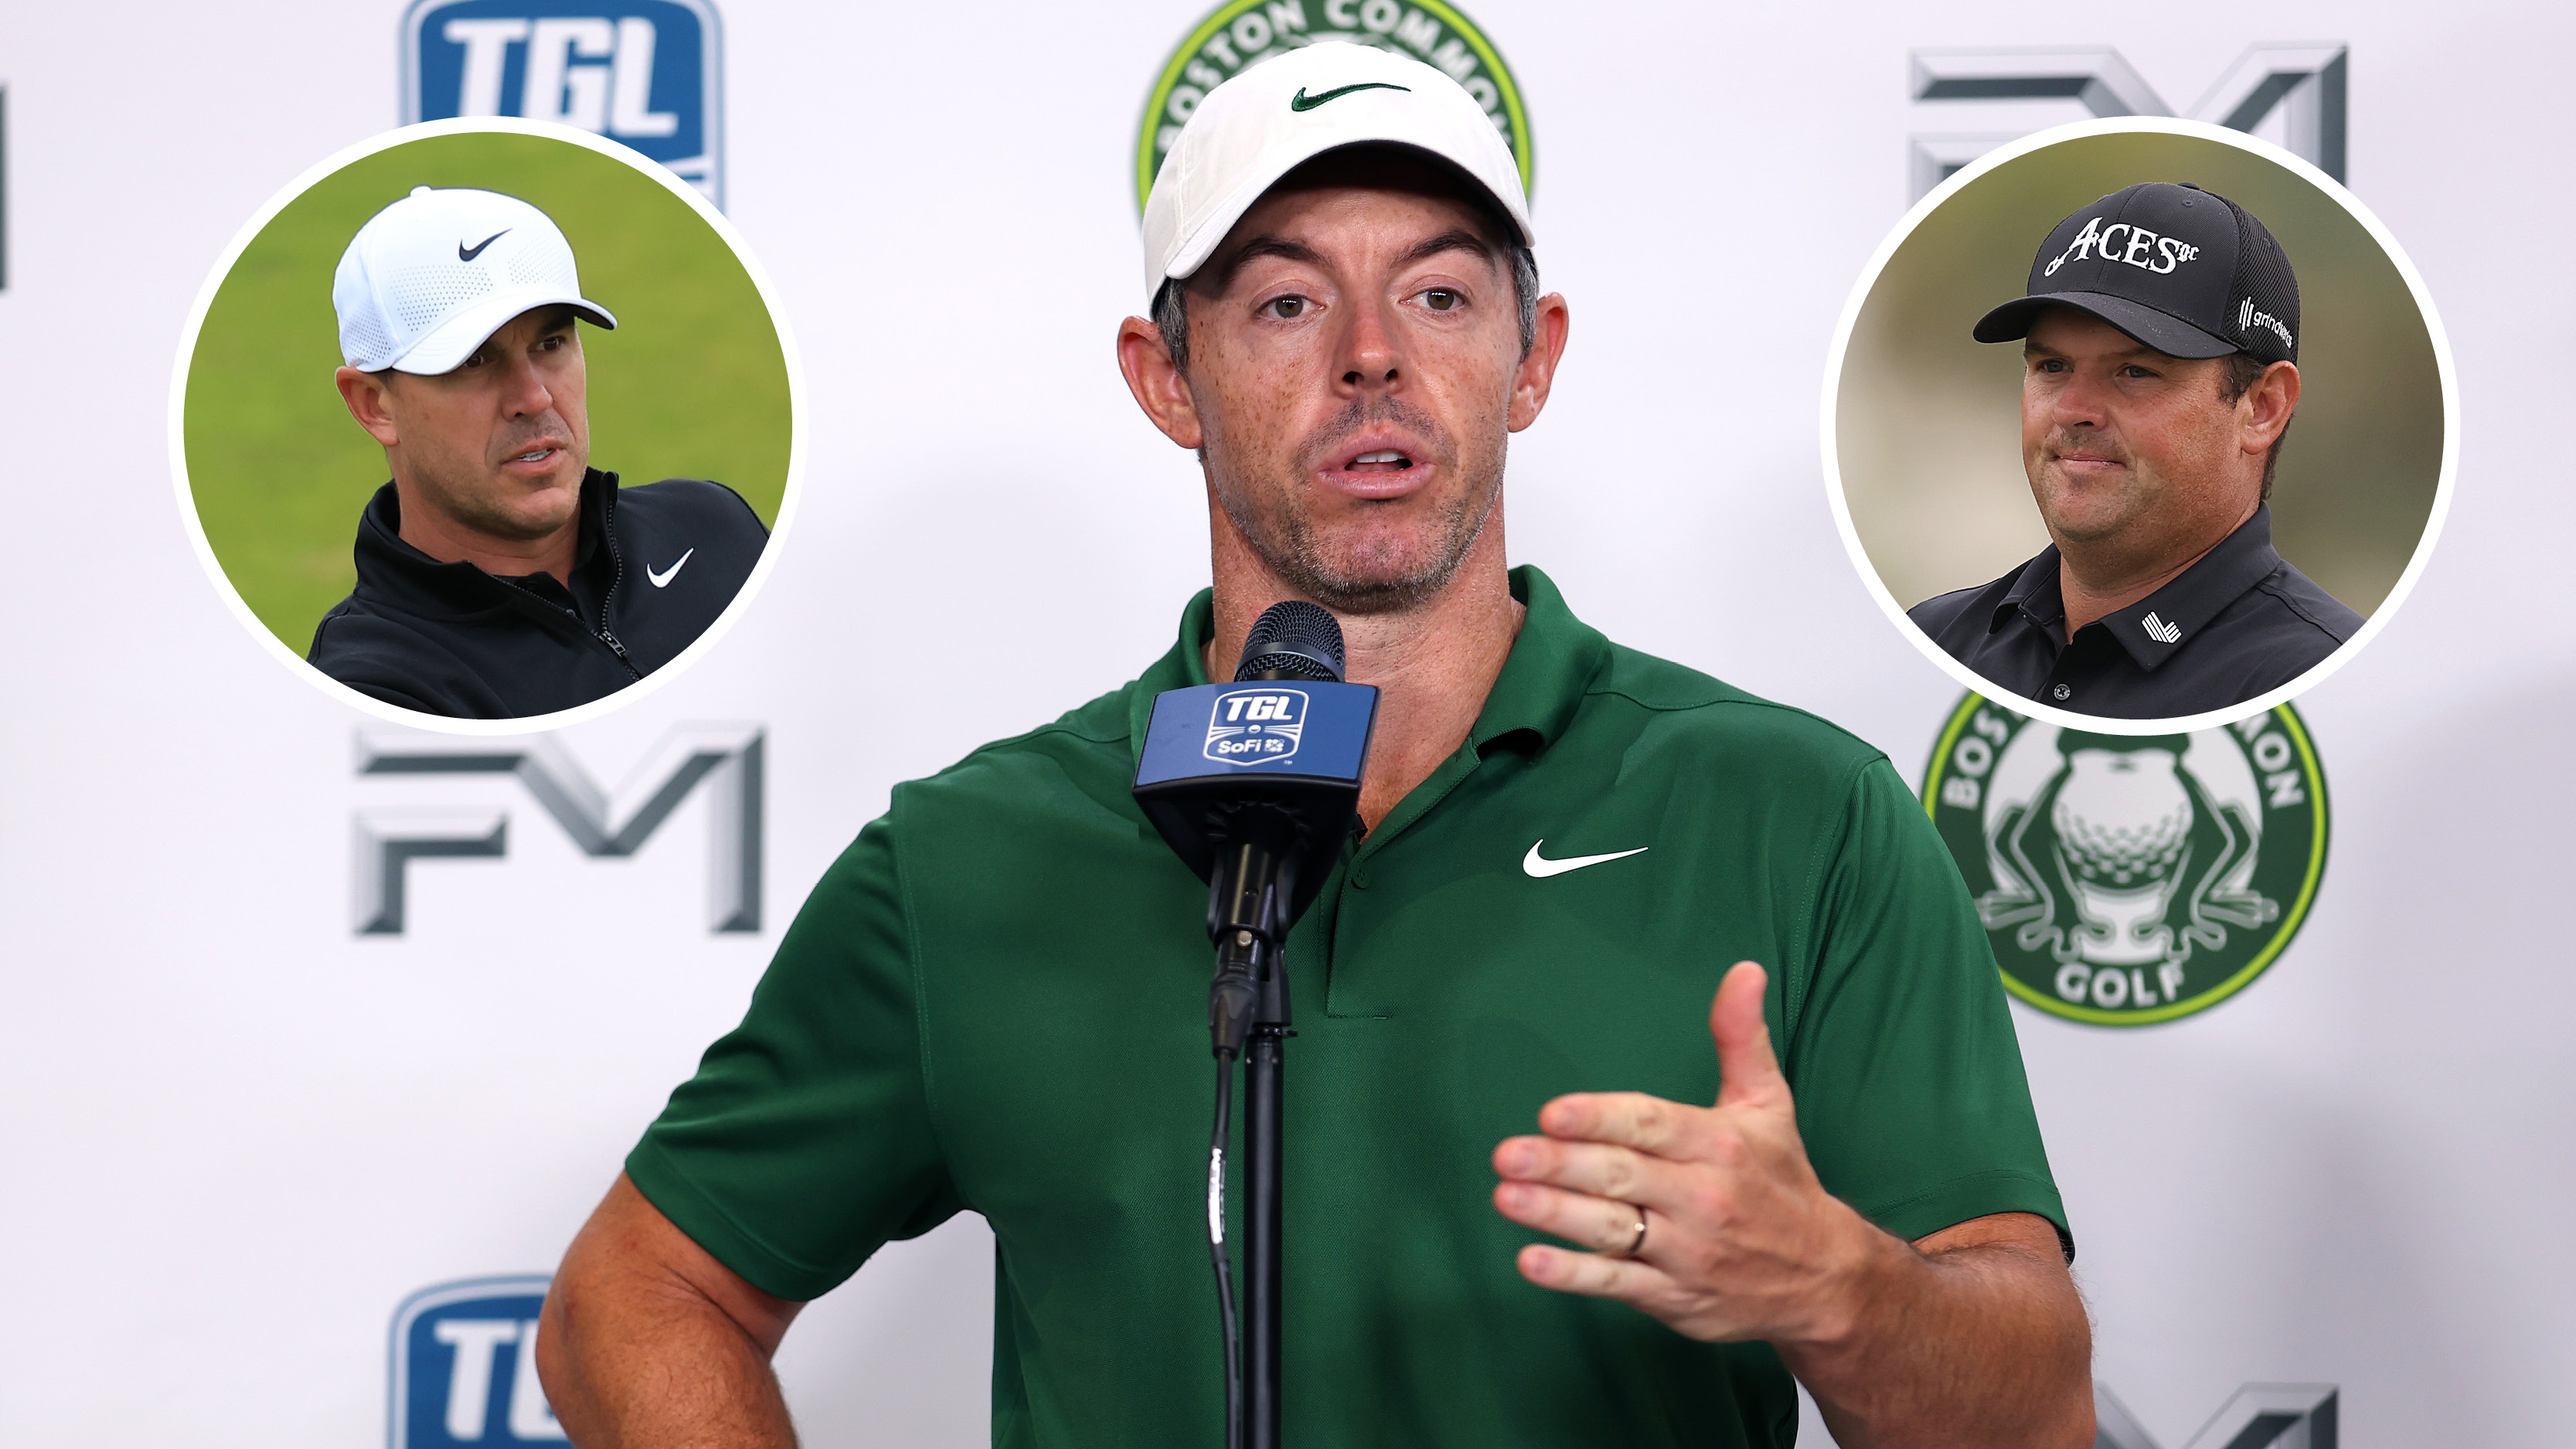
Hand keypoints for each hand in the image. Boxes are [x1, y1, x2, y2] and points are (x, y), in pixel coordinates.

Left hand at [1489, 961, 1888, 1343]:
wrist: (1824, 1279)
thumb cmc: (1782, 1181)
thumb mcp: (1768, 1105)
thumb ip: (1741, 1037)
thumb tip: (1744, 969)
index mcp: (1719, 1144)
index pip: (1651, 1124)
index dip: (1600, 1118)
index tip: (1552, 1113)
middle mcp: (1702, 1197)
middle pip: (1621, 1176)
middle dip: (1560, 1165)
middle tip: (1506, 1154)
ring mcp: (1686, 1250)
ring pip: (1612, 1230)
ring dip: (1556, 1215)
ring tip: (1506, 1197)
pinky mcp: (1673, 1295)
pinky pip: (1617, 1283)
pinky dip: (1574, 1275)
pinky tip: (1532, 1260)